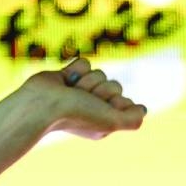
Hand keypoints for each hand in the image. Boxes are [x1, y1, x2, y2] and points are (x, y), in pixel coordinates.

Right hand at [23, 57, 146, 139]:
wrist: (42, 103)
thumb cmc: (77, 115)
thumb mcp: (111, 122)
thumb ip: (132, 120)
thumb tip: (143, 109)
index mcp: (105, 121)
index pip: (126, 101)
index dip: (117, 102)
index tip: (102, 109)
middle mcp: (94, 107)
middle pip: (114, 85)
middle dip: (101, 90)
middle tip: (84, 100)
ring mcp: (81, 92)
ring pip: (100, 73)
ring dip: (87, 81)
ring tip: (72, 91)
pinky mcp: (69, 76)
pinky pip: (85, 63)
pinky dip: (76, 70)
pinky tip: (65, 81)